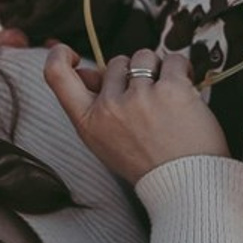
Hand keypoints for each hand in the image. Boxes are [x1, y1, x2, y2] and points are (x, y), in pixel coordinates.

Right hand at [44, 46, 228, 185]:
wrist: (186, 187)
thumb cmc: (148, 164)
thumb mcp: (106, 141)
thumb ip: (94, 105)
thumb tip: (87, 70)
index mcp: (88, 122)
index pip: (56, 74)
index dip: (59, 55)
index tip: (74, 55)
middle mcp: (109, 108)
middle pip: (116, 63)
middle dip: (133, 73)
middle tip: (149, 101)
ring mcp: (139, 97)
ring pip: (144, 57)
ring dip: (157, 69)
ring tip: (168, 96)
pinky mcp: (171, 90)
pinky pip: (173, 61)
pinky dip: (182, 70)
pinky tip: (186, 89)